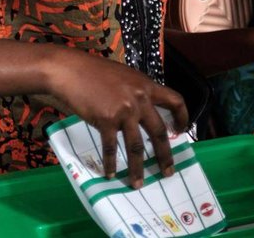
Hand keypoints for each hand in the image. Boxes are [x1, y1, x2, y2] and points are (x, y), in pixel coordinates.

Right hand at [48, 49, 187, 188]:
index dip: (182, 117)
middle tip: (167, 172)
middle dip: (165, 155)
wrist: (70, 71)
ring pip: (136, 146)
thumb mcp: (124, 75)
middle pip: (159, 132)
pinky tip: (110, 173)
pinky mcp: (107, 120)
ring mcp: (124, 110)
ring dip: (137, 168)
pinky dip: (111, 163)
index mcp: (146, 85)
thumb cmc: (93, 71)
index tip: (181, 131)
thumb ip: (136, 91)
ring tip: (138, 183)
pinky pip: (111, 147)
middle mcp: (140, 99)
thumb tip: (143, 109)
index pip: (175, 101)